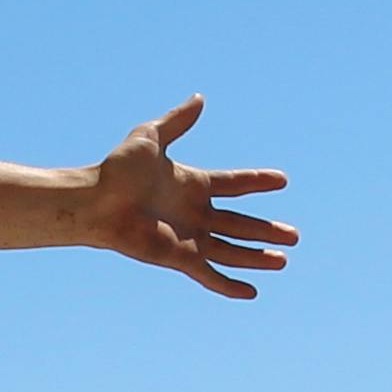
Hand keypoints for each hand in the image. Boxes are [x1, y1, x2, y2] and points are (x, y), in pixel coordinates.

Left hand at [83, 98, 299, 300]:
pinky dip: (228, 285)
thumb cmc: (119, 171)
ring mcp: (188, 237)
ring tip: (283, 261)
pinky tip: (251, 293)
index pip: (233, 183)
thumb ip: (178, 122)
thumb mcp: (151, 138)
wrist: (97, 201)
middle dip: (267, 230)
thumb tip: (200, 99)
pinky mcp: (178, 257)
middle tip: (294, 236)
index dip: (257, 181)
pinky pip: (209, 273)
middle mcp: (194, 213)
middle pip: (240, 223)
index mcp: (192, 184)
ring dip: (256, 258)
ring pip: (232, 250)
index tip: (282, 180)